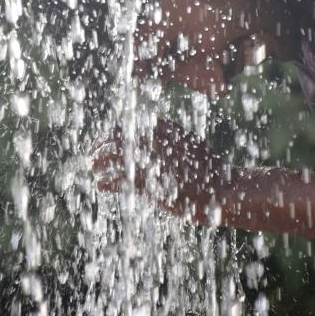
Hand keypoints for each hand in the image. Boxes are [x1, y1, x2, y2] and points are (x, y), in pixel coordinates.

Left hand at [91, 119, 225, 220]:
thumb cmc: (208, 169)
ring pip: (113, 157)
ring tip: (93, 168)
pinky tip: (100, 184)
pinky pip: (119, 180)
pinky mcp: (149, 183)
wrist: (222, 190)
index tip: (104, 140)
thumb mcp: (189, 144)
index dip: (110, 133)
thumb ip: (170, 137)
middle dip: (100, 146)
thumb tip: (154, 130)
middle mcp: (154, 141)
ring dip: (99, 162)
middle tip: (92, 155)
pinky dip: (106, 181)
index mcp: (163, 130)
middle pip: (115, 138)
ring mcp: (150, 161)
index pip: (126, 125)